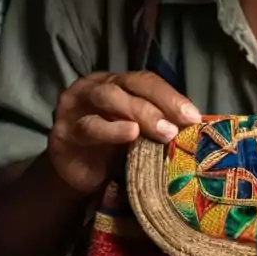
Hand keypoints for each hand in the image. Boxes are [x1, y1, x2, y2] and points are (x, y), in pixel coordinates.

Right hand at [48, 71, 200, 194]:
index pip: (145, 80)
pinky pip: (89, 127)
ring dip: (139, 113)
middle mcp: (94, 87)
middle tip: (178, 128)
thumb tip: (194, 126)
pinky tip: (130, 134)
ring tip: (162, 131)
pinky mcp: (63, 132)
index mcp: (115, 83)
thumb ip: (156, 124)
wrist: (74, 174)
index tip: (194, 117)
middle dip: (158, 104)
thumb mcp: (136, 132)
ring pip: (108, 98)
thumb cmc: (110, 148)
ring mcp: (75, 106)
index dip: (170, 96)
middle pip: (128, 85)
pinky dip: (112, 130)